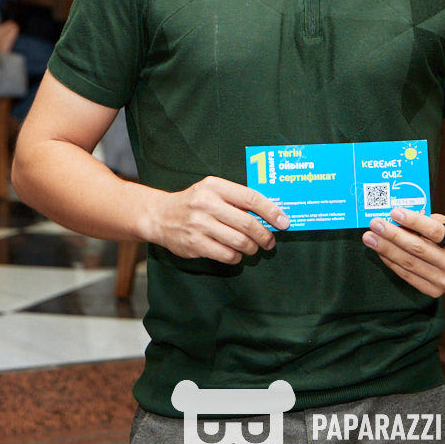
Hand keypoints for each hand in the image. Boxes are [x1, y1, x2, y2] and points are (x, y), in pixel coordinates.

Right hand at [145, 176, 288, 264]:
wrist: (160, 216)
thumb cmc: (194, 202)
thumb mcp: (213, 191)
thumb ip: (236, 199)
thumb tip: (269, 214)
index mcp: (215, 186)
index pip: (251, 198)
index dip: (271, 211)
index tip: (284, 222)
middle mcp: (207, 203)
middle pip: (247, 223)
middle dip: (264, 235)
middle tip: (270, 241)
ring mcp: (200, 224)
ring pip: (239, 241)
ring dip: (251, 248)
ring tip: (252, 248)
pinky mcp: (194, 244)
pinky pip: (226, 254)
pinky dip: (236, 257)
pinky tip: (236, 254)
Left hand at [362, 208, 444, 296]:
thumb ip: (424, 222)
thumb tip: (394, 220)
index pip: (434, 231)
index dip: (413, 221)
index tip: (394, 212)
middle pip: (418, 248)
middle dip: (392, 235)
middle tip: (374, 224)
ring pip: (409, 263)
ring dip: (386, 249)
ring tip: (370, 238)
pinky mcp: (434, 291)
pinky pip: (407, 275)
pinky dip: (391, 262)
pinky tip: (380, 251)